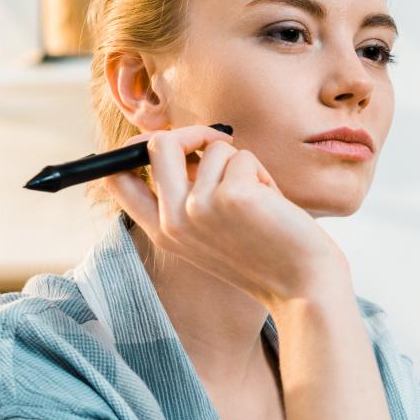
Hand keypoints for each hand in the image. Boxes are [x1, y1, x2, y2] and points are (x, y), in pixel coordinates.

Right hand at [106, 125, 348, 309]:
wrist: (303, 287)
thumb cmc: (265, 253)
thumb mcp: (212, 228)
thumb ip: (189, 193)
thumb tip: (186, 140)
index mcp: (164, 232)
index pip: (117, 181)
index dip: (130, 149)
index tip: (161, 139)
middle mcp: (174, 221)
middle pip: (157, 145)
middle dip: (192, 132)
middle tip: (219, 142)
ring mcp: (200, 208)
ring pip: (213, 149)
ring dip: (242, 165)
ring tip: (260, 200)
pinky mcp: (232, 196)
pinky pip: (243, 157)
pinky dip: (261, 173)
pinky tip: (272, 205)